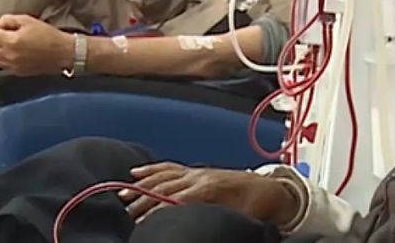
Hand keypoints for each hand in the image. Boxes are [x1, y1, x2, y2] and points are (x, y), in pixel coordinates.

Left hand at [0, 15, 71, 75]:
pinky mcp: (17, 73)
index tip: (10, 28)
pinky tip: (15, 54)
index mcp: (11, 41)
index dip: (0, 29)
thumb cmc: (47, 34)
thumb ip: (8, 20)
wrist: (62, 53)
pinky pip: (2, 66)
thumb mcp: (28, 21)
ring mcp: (12, 66)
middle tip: (10, 36)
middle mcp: (9, 56)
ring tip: (11, 46)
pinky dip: (5, 60)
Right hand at [121, 163, 298, 224]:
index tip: (143, 220)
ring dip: (142, 184)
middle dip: (143, 199)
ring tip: (122, 194)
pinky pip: (171, 168)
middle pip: (164, 186)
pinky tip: (137, 172)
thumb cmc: (258, 203)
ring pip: (163, 175)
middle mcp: (200, 176)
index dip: (159, 209)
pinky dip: (152, 169)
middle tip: (125, 212)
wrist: (271, 189)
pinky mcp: (197, 171)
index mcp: (210, 187)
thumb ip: (221, 219)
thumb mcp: (242, 217)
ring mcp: (197, 172)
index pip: (177, 199)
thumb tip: (208, 228)